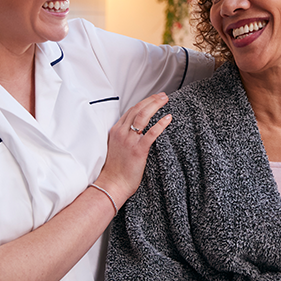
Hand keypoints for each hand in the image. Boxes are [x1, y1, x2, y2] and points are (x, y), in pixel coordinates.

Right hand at [93, 92, 170, 209]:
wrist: (112, 184)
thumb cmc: (115, 170)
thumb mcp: (115, 147)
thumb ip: (123, 137)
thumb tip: (135, 132)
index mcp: (116, 131)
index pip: (131, 111)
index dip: (143, 102)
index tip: (153, 98)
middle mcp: (121, 133)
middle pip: (137, 110)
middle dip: (151, 100)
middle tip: (163, 95)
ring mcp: (129, 141)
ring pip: (143, 117)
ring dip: (155, 105)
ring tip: (165, 100)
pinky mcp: (138, 150)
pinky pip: (151, 133)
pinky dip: (160, 124)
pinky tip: (167, 118)